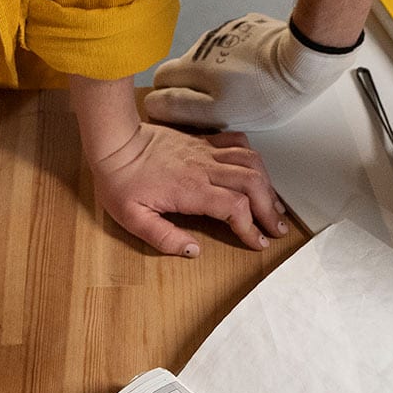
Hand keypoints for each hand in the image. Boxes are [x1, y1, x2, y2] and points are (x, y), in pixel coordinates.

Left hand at [91, 123, 289, 255]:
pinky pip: (238, 142)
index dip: (251, 228)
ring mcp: (206, 151)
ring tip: (274, 204)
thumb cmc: (120, 181)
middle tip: (277, 228)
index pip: (234, 208)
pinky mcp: (203, 141)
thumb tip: (194, 251)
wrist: (114, 143)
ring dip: (267, 184)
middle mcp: (205, 168)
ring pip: (251, 162)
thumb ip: (164, 238)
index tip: (258, 243)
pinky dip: (253, 157)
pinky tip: (256, 171)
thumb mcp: (132, 218)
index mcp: (191, 189)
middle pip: (252, 184)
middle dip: (270, 208)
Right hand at [145, 14, 357, 130]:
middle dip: (197, 84)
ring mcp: (228, 30)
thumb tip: (152, 103)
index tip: (187, 110)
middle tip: (222, 102)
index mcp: (192, 65)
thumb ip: (182, 107)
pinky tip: (259, 67)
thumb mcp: (220, 112)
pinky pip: (234, 42)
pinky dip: (239, 55)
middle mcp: (203, 43)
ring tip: (247, 85)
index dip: (169, 96)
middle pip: (187, 66)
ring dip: (219, 69)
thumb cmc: (262, 94)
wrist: (302, 60)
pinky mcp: (250, 24)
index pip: (161, 78)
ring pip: (211, 54)